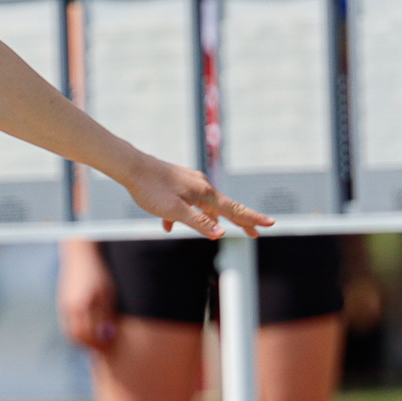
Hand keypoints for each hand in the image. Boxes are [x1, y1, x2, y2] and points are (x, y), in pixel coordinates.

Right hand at [57, 240, 117, 353]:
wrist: (79, 256)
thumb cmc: (98, 274)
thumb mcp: (107, 294)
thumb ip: (106, 315)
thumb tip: (107, 336)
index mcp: (80, 307)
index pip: (86, 336)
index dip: (96, 345)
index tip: (107, 349)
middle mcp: (69, 308)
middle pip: (75, 337)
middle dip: (87, 346)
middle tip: (101, 349)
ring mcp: (63, 306)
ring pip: (69, 332)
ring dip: (81, 340)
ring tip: (96, 341)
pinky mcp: (62, 303)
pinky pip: (67, 323)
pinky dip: (77, 330)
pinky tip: (88, 328)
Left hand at [118, 157, 273, 238]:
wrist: (131, 167)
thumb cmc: (151, 190)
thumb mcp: (174, 210)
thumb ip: (198, 222)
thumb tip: (221, 234)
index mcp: (204, 194)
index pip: (234, 210)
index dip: (251, 219)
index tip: (270, 223)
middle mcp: (201, 186)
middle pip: (224, 208)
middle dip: (238, 221)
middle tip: (255, 232)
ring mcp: (190, 182)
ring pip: (204, 206)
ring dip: (208, 220)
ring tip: (214, 231)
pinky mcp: (178, 182)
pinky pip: (187, 202)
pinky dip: (184, 214)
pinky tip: (167, 223)